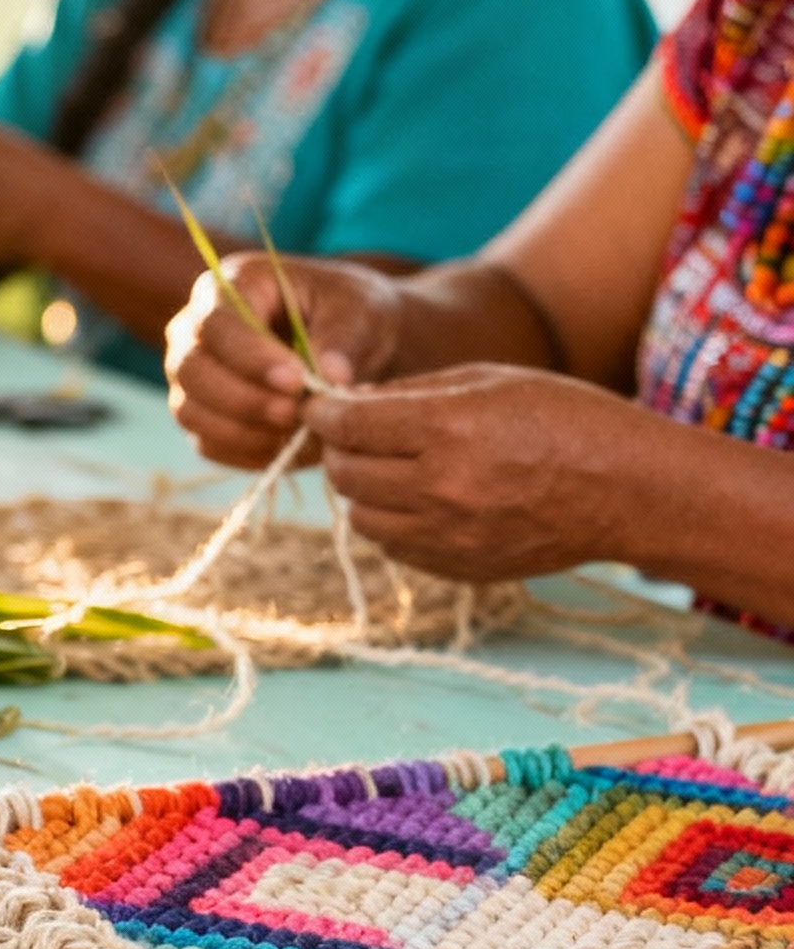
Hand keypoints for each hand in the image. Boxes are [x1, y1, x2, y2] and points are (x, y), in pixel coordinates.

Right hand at [166, 255, 406, 468]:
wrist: (357, 346)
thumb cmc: (354, 315)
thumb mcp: (361, 312)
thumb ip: (344, 339)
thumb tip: (331, 377)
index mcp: (233, 284)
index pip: (218, 322)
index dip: (250, 356)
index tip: (296, 381)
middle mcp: (196, 329)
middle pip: (191, 369)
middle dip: (242, 398)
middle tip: (295, 413)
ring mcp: (193, 377)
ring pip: (190, 411)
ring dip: (242, 431)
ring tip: (298, 432)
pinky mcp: (202, 416)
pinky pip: (207, 444)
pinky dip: (246, 453)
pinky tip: (289, 446)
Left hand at [307, 364, 637, 581]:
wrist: (627, 491)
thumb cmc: (565, 419)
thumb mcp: (491, 380)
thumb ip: (413, 393)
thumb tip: (348, 404)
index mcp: (449, 430)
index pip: (349, 425)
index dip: (324, 414)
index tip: (320, 408)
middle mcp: (442, 487)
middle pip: (346, 474)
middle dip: (341, 449)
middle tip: (356, 435)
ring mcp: (448, 536)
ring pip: (360, 517)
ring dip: (363, 491)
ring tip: (392, 469)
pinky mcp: (457, 568)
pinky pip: (393, 546)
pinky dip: (392, 522)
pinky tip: (421, 500)